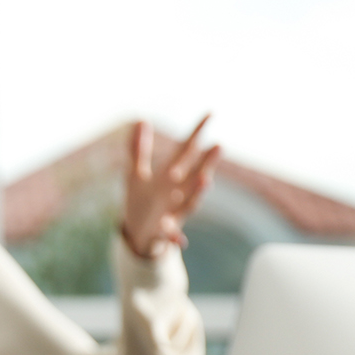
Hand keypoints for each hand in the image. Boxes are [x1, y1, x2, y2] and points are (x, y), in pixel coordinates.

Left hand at [121, 115, 219, 258]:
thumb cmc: (140, 201)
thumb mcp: (134, 174)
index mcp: (170, 176)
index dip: (196, 132)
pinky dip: (175, 237)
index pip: (185, 151)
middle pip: (194, 174)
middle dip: (205, 162)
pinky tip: (181, 240)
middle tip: (219, 145)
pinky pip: (170, 236)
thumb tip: (141, 119)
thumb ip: (138, 148)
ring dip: (197, 192)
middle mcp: (177, 193)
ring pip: (190, 202)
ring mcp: (173, 212)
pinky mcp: (164, 233)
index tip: (210, 113)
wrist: (138, 235)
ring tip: (206, 179)